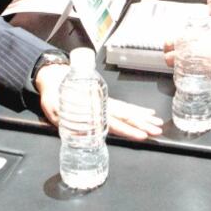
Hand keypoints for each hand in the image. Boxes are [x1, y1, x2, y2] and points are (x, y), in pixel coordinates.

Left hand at [35, 64, 162, 139]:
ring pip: (127, 110)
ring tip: (157, 122)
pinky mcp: (104, 100)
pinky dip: (135, 110)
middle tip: (157, 129)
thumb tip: (82, 135)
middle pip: (126, 115)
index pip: (114, 121)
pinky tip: (145, 113)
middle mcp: (102, 104)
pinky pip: (123, 106)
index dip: (128, 129)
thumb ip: (66, 121)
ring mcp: (104, 101)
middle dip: (142, 123)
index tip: (142, 134)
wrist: (53, 76)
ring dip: (142, 116)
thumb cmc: (53, 94)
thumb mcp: (54, 110)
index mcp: (92, 108)